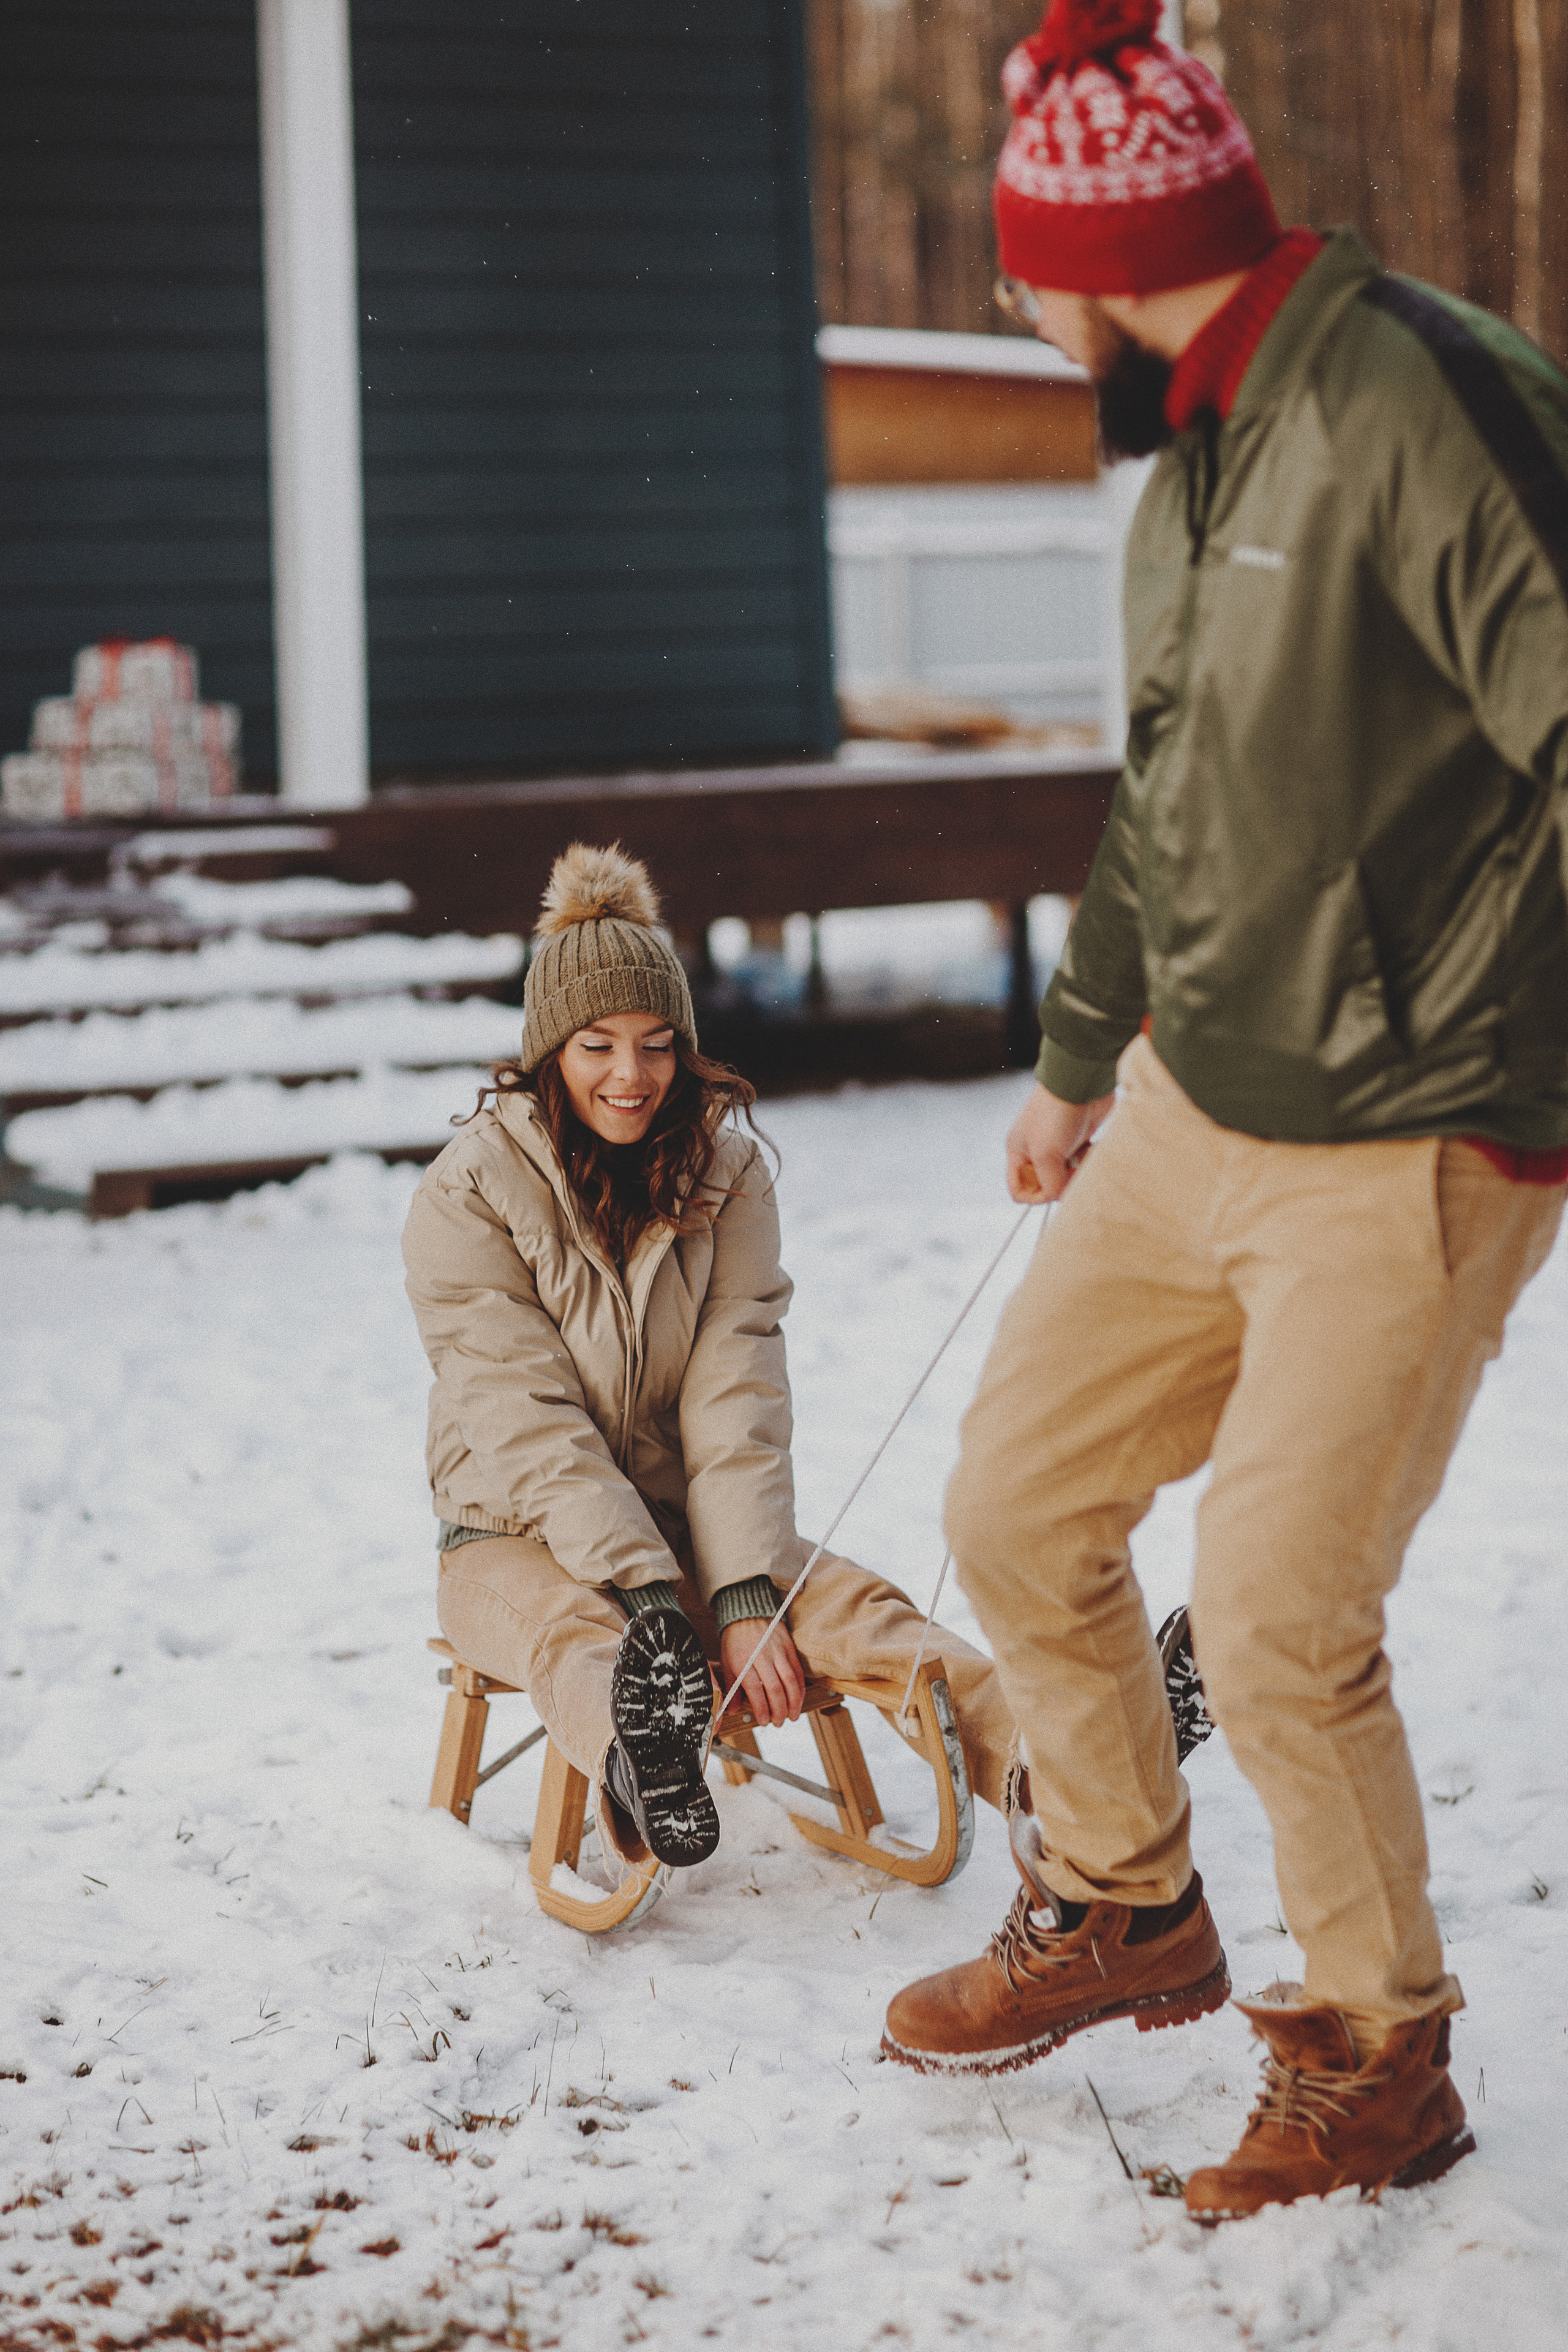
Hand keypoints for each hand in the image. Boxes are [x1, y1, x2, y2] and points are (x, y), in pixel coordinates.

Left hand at [718, 1616, 805, 1728]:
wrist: (746, 1612)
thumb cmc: (734, 1638)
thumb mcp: (727, 1662)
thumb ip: (732, 1688)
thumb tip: (732, 1710)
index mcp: (744, 1661)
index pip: (755, 1690)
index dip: (761, 1709)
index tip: (763, 1721)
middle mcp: (762, 1657)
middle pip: (775, 1688)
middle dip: (779, 1710)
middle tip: (779, 1722)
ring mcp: (778, 1651)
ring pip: (790, 1681)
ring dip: (794, 1702)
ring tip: (792, 1715)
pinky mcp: (788, 1646)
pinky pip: (798, 1670)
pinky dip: (800, 1687)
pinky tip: (798, 1698)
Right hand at [1005, 1084, 1114, 1202]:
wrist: (1080, 1084)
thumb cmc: (1055, 1114)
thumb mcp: (1045, 1154)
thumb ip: (1050, 1183)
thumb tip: (1060, 1196)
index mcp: (1018, 1152)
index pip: (1018, 1189)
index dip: (1035, 1197)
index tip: (1052, 1191)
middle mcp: (1036, 1151)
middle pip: (1046, 1184)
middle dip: (1062, 1183)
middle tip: (1071, 1172)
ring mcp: (1058, 1145)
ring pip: (1068, 1175)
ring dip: (1078, 1171)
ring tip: (1083, 1155)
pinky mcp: (1078, 1139)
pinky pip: (1083, 1163)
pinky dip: (1089, 1160)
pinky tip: (1091, 1147)